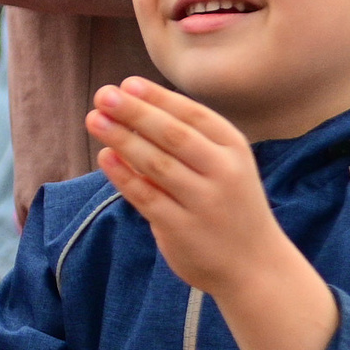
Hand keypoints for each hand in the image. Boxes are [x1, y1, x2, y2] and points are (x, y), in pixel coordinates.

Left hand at [86, 78, 284, 293]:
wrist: (255, 266)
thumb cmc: (229, 205)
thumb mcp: (223, 166)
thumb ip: (188, 140)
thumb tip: (132, 104)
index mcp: (234, 149)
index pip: (193, 115)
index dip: (159, 98)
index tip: (127, 83)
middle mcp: (223, 172)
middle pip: (172, 135)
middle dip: (135, 112)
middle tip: (102, 94)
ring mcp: (204, 202)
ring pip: (156, 163)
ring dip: (121, 139)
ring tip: (94, 119)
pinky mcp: (182, 228)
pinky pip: (146, 196)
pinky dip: (123, 175)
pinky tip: (104, 156)